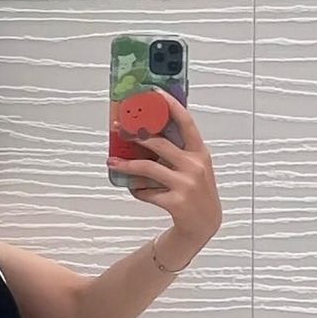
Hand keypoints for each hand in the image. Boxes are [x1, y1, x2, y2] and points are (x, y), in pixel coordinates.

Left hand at [108, 104, 221, 253]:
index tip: (154, 93)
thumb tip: (147, 132)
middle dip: (136, 135)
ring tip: (112, 162)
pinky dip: (137, 190)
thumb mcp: (195, 167)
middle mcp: (195, 166)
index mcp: (200, 152)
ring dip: (126, 165)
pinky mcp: (175, 202)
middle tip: (119, 129)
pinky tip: (134, 188)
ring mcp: (186, 184)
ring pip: (148, 168)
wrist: (204, 224)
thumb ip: (179, 150)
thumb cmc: (196, 191)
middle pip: (159, 144)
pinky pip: (147, 192)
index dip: (170, 105)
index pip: (186, 122)